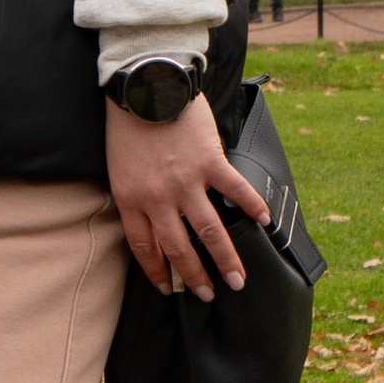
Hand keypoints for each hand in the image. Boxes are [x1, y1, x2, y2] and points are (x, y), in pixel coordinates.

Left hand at [106, 89, 270, 301]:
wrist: (144, 87)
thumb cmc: (128, 126)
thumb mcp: (119, 168)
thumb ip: (137, 196)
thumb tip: (156, 223)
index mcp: (132, 199)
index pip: (145, 248)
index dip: (158, 271)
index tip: (169, 288)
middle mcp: (159, 197)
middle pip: (178, 248)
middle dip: (194, 276)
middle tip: (207, 295)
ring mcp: (186, 181)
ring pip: (208, 230)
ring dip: (225, 258)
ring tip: (237, 280)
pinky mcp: (210, 160)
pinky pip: (235, 189)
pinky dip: (252, 206)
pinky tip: (264, 222)